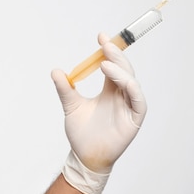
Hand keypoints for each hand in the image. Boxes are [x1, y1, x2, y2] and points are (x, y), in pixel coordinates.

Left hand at [51, 33, 146, 172]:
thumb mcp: (71, 106)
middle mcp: (121, 96)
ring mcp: (129, 106)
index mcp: (109, 91)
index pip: (112, 66)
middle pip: (123, 70)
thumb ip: (65, 89)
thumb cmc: (81, 133)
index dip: (108, 51)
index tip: (100, 37)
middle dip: (116, 55)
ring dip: (120, 70)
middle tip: (105, 44)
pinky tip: (118, 79)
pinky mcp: (135, 118)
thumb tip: (55, 71)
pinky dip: (131, 87)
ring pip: (131, 82)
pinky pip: (138, 100)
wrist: (84, 156)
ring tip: (105, 63)